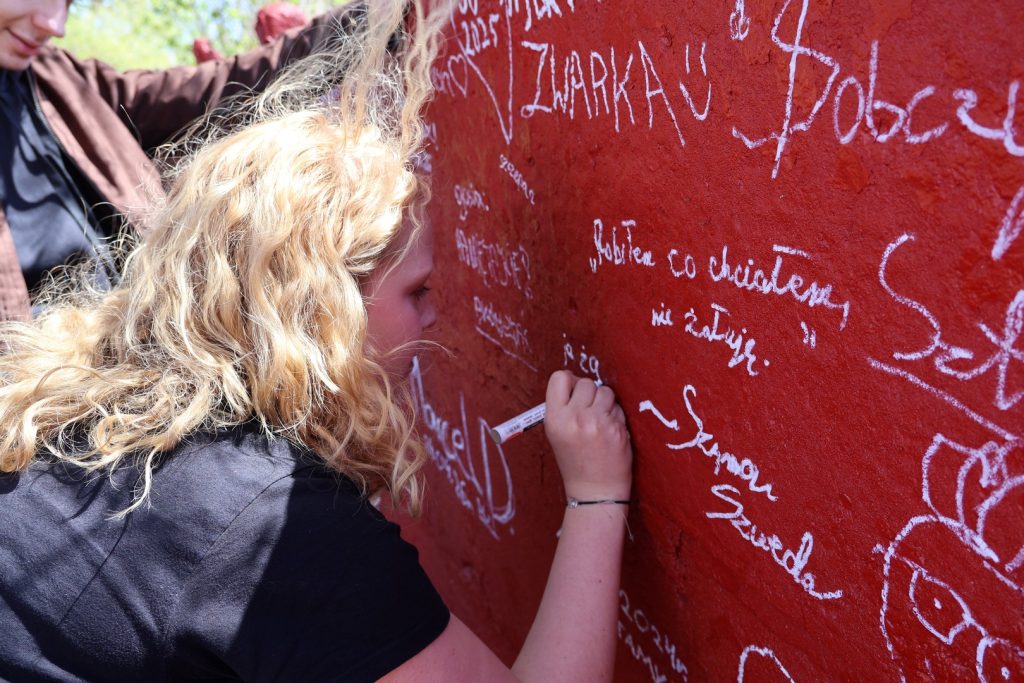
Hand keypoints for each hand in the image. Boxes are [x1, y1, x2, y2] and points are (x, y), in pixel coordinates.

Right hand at [544, 370, 632, 501]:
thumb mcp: (556, 434)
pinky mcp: (616, 428)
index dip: (569, 382)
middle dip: (589, 393)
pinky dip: (616, 416)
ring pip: (605, 391)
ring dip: (605, 402)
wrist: (594, 491)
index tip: (574, 392)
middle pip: (586, 383)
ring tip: (600, 421)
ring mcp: (597, 422)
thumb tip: (577, 382)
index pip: (559, 378)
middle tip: (589, 411)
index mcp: (554, 418)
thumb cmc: (575, 461)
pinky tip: (610, 432)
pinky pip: (618, 407)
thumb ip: (563, 407)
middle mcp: (574, 418)